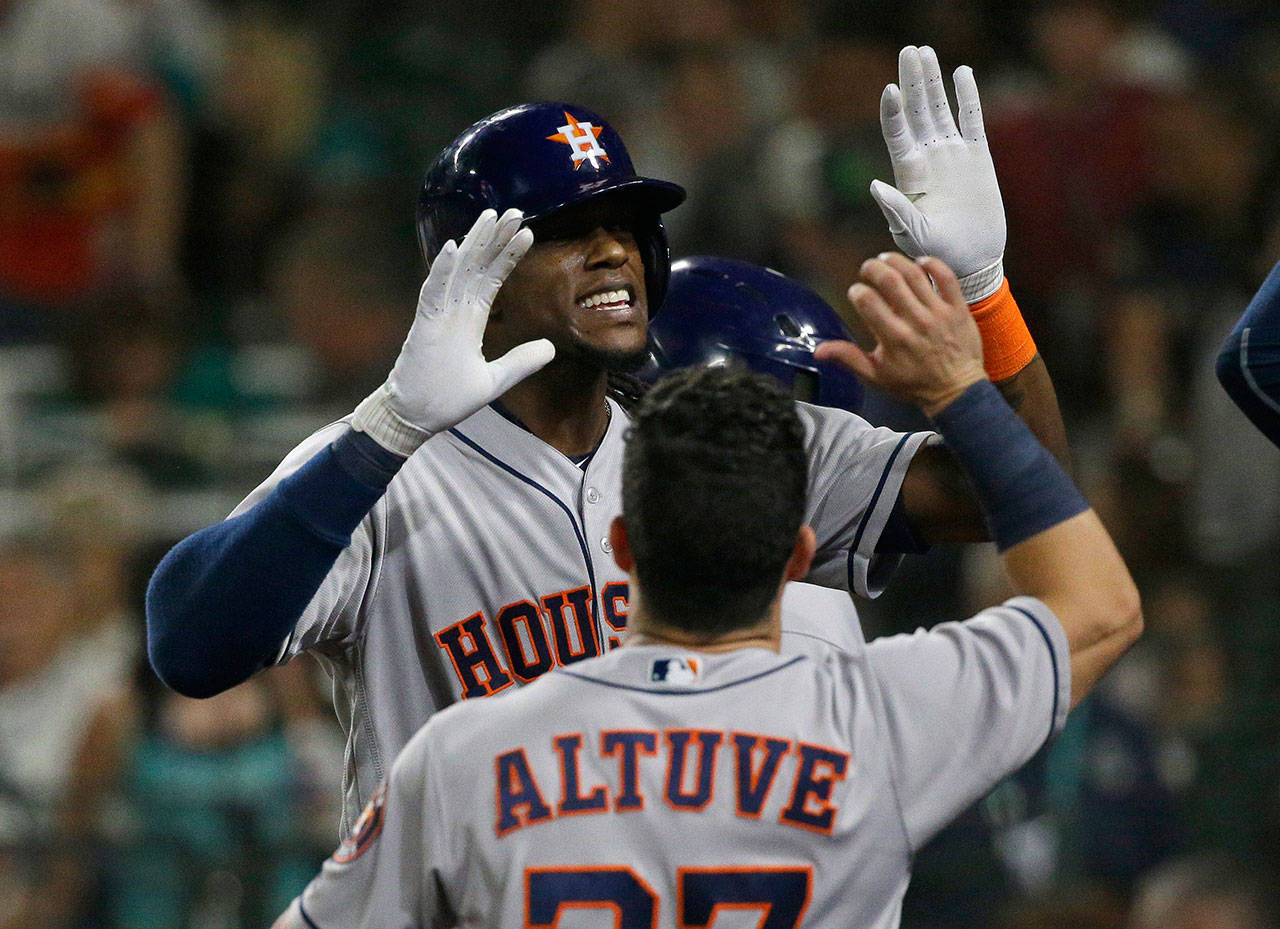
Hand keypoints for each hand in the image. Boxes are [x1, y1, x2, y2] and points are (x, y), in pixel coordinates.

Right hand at [350, 209, 554, 454]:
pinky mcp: (423, 327)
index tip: (527, 233)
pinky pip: (432, 293)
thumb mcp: (495, 380)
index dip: (507, 256)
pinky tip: (453, 246)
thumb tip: (552, 348)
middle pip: (477, 266)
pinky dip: (442, 270)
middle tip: (515, 210)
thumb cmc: (446, 399)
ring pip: (457, 270)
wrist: (415, 419)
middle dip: (495, 238)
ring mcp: (437, 315)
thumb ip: (521, 362)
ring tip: (491, 215)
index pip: (491, 279)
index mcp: (468, 320)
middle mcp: (453, 310)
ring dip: (473, 242)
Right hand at [814, 253, 985, 415]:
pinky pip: (946, 277)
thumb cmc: (914, 384)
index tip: (856, 292)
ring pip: (915, 274)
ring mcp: (938, 313)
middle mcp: (915, 322)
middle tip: (867, 268)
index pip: (868, 302)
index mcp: (893, 338)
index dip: (856, 291)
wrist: (956, 391)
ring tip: (886, 259)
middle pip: (890, 280)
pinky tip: (919, 262)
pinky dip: (932, 263)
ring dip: (897, 260)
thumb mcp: (876, 376)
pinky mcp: (957, 308)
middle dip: (873, 268)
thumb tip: (819, 350)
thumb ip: (848, 358)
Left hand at [871, 45, 1005, 301]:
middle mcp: (928, 159)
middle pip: (917, 112)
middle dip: (913, 81)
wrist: (971, 262)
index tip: (890, 89)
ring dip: (933, 82)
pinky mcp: (977, 158)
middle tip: (909, 51)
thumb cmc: (937, 253)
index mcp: (909, 175)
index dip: (893, 112)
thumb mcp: (913, 234)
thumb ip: (897, 210)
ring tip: (925, 52)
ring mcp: (952, 156)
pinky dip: (968, 97)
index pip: (897, 135)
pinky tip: (962, 73)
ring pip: (941, 109)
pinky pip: (972, 120)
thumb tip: (875, 186)